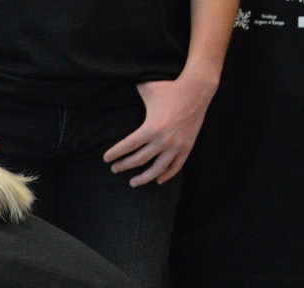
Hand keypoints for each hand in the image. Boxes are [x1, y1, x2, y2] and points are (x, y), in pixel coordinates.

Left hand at [103, 72, 217, 186]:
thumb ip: (132, 94)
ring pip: (157, 170)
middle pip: (139, 160)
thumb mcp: (147, 89)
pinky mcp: (187, 147)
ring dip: (143, 178)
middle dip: (124, 166)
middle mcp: (164, 139)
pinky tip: (158, 180)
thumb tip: (117, 95)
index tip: (106, 159)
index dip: (115, 153)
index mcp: (152, 127)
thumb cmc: (170, 88)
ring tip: (132, 182)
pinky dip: (166, 175)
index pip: (128, 146)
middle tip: (114, 169)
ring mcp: (177, 145)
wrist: (198, 89)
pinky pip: (176, 167)